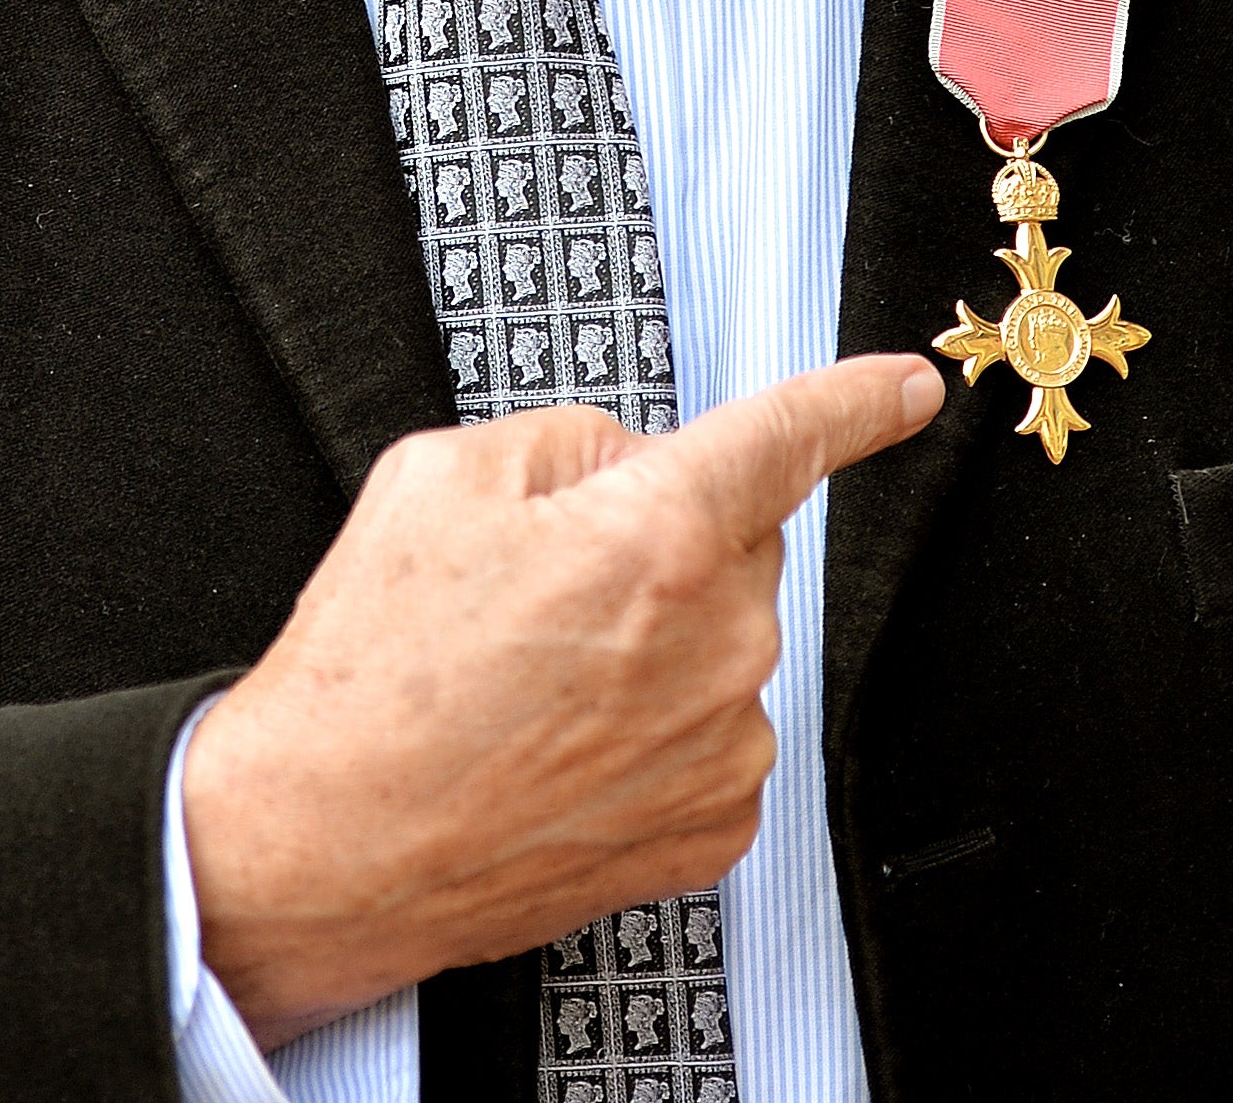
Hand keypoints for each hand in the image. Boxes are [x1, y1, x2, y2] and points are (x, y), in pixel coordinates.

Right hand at [180, 352, 944, 1045]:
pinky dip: (655, 721)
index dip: (860, 401)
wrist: (325, 844)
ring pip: (722, 636)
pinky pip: (712, 727)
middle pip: (733, 539)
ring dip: (655, 637)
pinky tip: (563, 739)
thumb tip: (636, 465)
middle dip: (660, 538)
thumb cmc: (374, 674)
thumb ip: (574, 440)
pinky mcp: (712, 828)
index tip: (907, 389)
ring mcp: (722, 745)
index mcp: (660, 535)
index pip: (792, 438)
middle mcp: (717, 643)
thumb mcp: (443, 475)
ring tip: (532, 679)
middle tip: (543, 586)